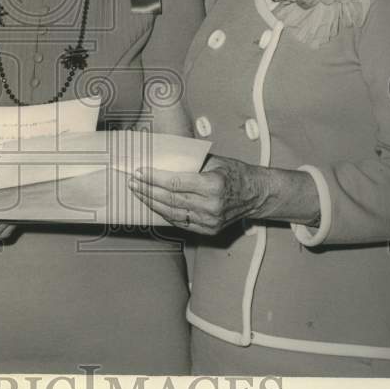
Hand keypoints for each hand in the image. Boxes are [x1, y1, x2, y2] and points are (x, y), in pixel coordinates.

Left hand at [128, 156, 266, 234]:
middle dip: (147, 190)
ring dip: (151, 203)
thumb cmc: (235, 172)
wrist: (257, 194)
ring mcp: (210, 221)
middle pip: (170, 199)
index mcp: (212, 185)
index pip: (174, 183)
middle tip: (132, 181)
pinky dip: (165, 213)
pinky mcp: (209, 230)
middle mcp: (211, 206)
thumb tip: (162, 157)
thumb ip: (190, 162)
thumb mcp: (214, 160)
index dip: (153, 178)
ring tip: (138, 192)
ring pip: (172, 213)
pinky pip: (181, 222)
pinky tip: (153, 204)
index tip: (139, 172)